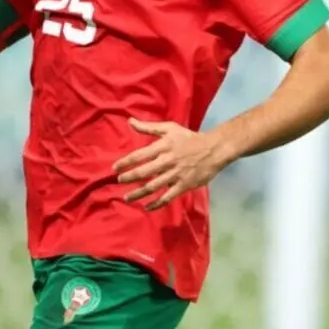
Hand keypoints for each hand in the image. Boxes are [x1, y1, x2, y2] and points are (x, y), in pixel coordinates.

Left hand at [113, 119, 229, 210]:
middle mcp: (167, 161)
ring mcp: (175, 174)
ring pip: (153, 186)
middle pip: (144, 172)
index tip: (114, 168)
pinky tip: (147, 207)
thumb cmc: (189, 138)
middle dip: (129, 178)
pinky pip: (167, 197)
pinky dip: (156, 203)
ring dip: (138, 193)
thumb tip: (130, 121)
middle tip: (119, 181)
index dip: (125, 162)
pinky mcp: (184, 185)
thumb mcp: (169, 128)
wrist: (213, 149)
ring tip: (127, 198)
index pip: (139, 155)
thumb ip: (148, 127)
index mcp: (163, 146)